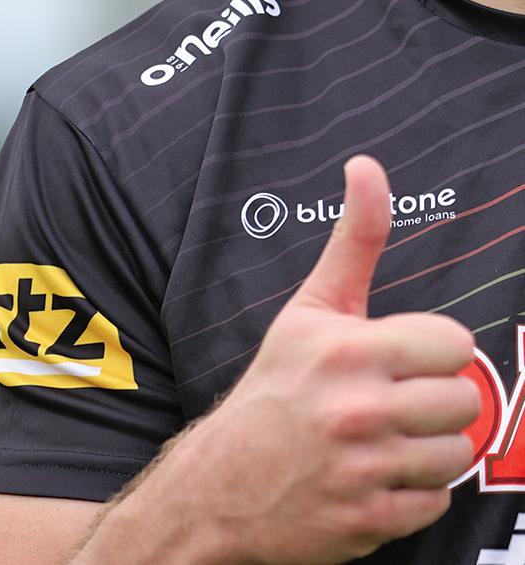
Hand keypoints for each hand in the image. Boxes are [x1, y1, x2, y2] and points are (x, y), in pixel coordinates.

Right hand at [195, 155, 479, 564]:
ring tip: (385, 439)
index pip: (455, 343)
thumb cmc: (276, 385)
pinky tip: (375, 475)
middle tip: (395, 400)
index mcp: (350, 349)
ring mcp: (365, 471)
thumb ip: (355, 237)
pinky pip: (436, 502)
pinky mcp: (370, 523)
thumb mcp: (312, 306)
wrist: (222, 481)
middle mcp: (359, 410)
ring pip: (457, 454)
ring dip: (428, 448)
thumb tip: (367, 165)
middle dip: (435, 399)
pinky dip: (412, 492)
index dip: (432, 350)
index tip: (402, 358)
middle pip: (465, 400)